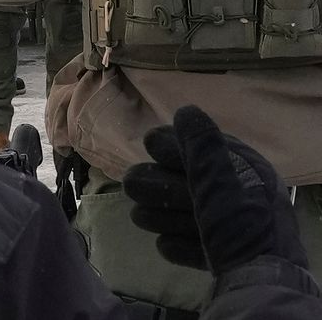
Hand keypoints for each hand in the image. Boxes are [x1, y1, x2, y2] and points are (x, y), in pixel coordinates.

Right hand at [122, 105, 305, 274]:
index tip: (151, 148)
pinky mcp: (221, 257)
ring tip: (144, 218)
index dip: (173, 147)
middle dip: (159, 187)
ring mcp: (229, 228)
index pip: (202, 147)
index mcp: (245, 169)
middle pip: (186, 183)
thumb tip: (186, 111)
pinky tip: (170, 244)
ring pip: (184, 214)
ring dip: (160, 215)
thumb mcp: (218, 176)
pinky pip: (191, 244)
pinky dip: (178, 244)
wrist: (258, 283)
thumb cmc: (239, 223)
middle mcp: (238, 195)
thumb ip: (199, 143)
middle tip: (137, 187)